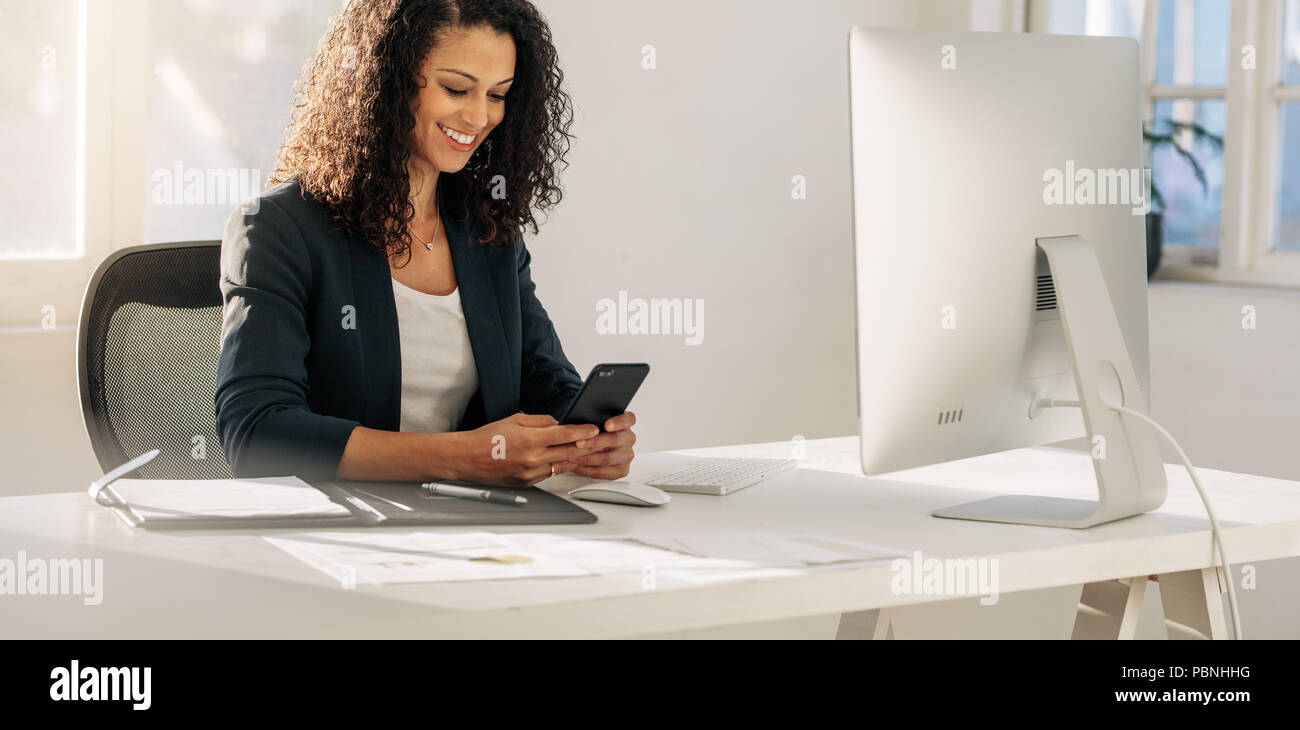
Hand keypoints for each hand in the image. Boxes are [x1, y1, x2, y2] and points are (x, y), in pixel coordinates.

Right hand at [453, 413, 600, 486]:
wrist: (467, 458)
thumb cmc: (488, 437)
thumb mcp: (515, 419)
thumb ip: (541, 421)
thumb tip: (559, 423)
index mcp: (531, 440)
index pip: (566, 435)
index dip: (584, 432)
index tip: (594, 429)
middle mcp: (533, 458)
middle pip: (569, 453)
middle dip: (586, 446)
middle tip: (599, 441)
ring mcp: (531, 473)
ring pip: (562, 465)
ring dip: (575, 458)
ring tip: (586, 451)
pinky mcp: (528, 483)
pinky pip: (549, 474)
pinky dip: (557, 466)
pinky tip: (562, 460)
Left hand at [553, 411, 636, 479]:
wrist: (594, 449)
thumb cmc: (593, 432)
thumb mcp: (593, 421)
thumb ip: (590, 420)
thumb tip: (579, 424)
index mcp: (625, 423)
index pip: (628, 419)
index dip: (619, 422)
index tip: (607, 425)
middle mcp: (628, 438)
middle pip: (616, 440)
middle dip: (595, 442)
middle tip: (578, 443)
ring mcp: (627, 455)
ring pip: (608, 458)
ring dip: (587, 458)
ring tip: (572, 456)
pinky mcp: (621, 469)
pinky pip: (604, 472)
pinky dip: (587, 470)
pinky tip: (576, 466)